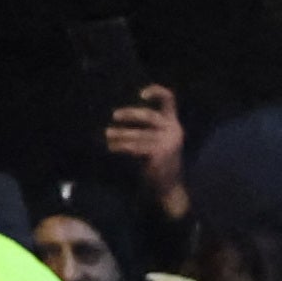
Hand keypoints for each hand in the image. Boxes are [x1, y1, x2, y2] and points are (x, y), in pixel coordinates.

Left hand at [107, 83, 186, 215]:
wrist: (169, 188)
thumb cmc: (160, 162)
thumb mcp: (160, 140)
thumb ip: (149, 127)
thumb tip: (123, 114)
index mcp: (173, 123)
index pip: (170, 100)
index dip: (156, 92)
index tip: (141, 94)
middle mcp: (173, 130)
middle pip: (149, 115)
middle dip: (129, 114)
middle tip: (114, 115)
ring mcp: (168, 142)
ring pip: (138, 134)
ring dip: (120, 135)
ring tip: (108, 135)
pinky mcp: (160, 154)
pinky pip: (136, 147)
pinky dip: (122, 147)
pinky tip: (113, 147)